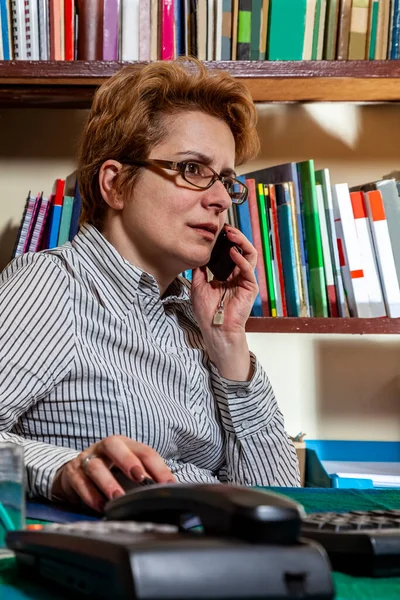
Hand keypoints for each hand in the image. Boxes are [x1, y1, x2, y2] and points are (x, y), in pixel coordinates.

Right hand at [51, 435, 175, 511]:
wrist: (74, 472)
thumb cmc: (109, 470)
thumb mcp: (128, 468)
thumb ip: (146, 476)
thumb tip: (168, 490)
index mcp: (124, 444)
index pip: (144, 451)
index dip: (157, 466)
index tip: (167, 483)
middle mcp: (104, 448)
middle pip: (114, 445)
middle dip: (127, 460)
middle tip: (139, 476)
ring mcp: (87, 458)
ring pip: (95, 466)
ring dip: (107, 482)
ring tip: (117, 498)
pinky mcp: (72, 473)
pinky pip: (79, 482)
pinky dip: (90, 495)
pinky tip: (99, 505)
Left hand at [191, 225, 258, 335]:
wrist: (214, 328)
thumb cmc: (206, 311)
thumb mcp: (198, 285)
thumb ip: (200, 269)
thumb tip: (198, 253)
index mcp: (227, 274)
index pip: (230, 251)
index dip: (225, 240)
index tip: (217, 230)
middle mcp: (238, 275)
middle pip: (242, 249)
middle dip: (235, 236)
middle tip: (226, 228)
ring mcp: (245, 280)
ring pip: (249, 255)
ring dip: (241, 242)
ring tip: (231, 234)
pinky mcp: (250, 287)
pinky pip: (248, 269)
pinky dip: (241, 259)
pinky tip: (233, 253)